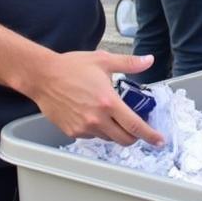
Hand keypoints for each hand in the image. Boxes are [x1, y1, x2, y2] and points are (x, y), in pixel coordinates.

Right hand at [28, 50, 162, 146]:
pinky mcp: (72, 131)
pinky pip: (92, 136)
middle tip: (136, 127)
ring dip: (115, 132)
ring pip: (108, 138)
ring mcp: (84, 127)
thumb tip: (148, 60)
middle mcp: (97, 119)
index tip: (159, 140)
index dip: (150, 135)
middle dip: (134, 136)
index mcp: (108, 102)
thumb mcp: (103, 60)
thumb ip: (129, 63)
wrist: (42, 76)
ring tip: (111, 115)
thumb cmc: (71, 67)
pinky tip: (94, 115)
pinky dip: (98, 130)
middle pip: (124, 139)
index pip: (135, 125)